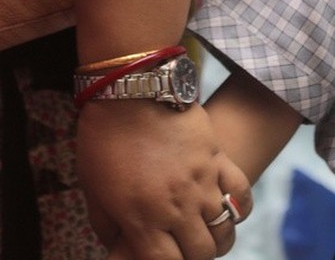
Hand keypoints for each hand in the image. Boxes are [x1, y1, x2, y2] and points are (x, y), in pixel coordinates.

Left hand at [78, 100, 252, 258]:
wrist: (129, 92)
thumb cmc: (104, 140)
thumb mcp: (92, 190)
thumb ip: (108, 226)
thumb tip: (119, 246)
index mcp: (142, 218)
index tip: (161, 256)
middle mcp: (177, 206)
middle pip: (200, 252)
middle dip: (191, 256)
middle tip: (181, 247)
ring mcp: (202, 183)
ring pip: (224, 230)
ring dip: (215, 238)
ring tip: (203, 233)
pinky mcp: (218, 159)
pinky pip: (241, 195)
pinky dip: (238, 209)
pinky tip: (226, 210)